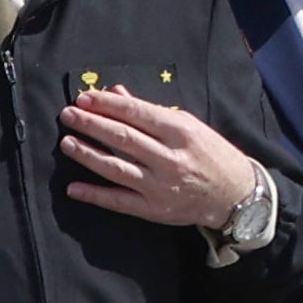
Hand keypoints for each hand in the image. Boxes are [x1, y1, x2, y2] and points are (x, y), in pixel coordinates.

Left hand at [60, 86, 260, 229]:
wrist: (235, 194)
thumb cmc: (209, 154)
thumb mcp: (188, 126)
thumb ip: (150, 111)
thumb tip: (116, 93)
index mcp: (181, 132)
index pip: (137, 114)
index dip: (107, 105)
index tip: (83, 98)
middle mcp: (170, 158)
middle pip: (122, 138)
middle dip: (91, 124)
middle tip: (68, 115)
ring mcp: (160, 185)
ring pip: (116, 168)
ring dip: (87, 154)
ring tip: (66, 143)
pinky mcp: (154, 209)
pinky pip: (118, 201)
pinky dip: (94, 195)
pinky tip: (73, 188)